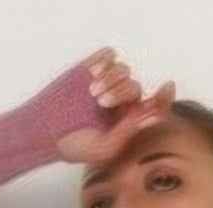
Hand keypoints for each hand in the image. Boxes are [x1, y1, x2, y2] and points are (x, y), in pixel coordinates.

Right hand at [54, 47, 175, 163]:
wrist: (45, 132)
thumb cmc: (75, 146)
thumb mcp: (105, 148)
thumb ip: (129, 132)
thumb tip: (153, 115)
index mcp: (128, 122)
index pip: (154, 107)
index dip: (163, 98)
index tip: (167, 88)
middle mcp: (120, 101)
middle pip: (135, 87)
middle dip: (121, 92)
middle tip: (101, 103)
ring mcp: (107, 83)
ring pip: (124, 70)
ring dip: (112, 79)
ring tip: (93, 94)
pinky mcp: (91, 68)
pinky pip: (110, 55)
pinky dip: (105, 63)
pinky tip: (93, 75)